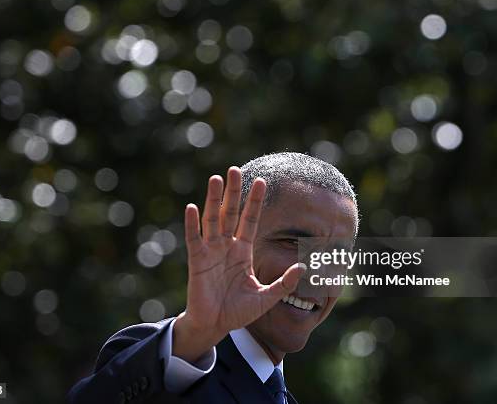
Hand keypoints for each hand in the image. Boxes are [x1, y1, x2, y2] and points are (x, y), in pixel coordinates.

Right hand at [172, 167, 304, 362]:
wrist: (216, 326)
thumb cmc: (239, 312)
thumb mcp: (266, 298)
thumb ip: (284, 283)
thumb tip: (304, 268)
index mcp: (243, 251)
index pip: (250, 220)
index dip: (255, 202)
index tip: (261, 181)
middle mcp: (227, 246)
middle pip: (230, 213)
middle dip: (232, 192)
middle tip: (234, 169)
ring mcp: (211, 252)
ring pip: (212, 220)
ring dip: (213, 200)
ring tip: (215, 179)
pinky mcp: (197, 262)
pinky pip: (194, 239)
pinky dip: (192, 224)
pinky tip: (192, 207)